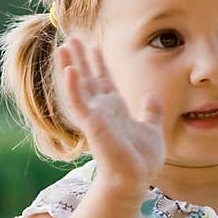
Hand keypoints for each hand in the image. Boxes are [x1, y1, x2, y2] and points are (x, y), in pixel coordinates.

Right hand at [57, 36, 164, 200]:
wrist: (135, 179)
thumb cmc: (143, 159)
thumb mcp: (152, 129)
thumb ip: (151, 112)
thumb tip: (153, 96)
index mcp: (116, 110)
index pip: (104, 81)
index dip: (99, 64)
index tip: (93, 46)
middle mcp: (102, 110)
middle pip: (88, 78)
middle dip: (80, 58)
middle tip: (71, 37)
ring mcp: (95, 116)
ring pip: (79, 86)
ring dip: (71, 66)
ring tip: (63, 46)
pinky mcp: (92, 125)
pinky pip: (79, 103)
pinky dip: (74, 87)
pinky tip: (69, 70)